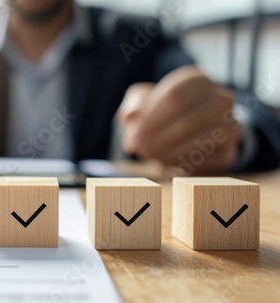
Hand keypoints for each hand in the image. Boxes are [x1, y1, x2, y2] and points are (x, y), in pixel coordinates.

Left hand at [118, 66, 241, 172]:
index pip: (176, 97)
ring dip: (170, 153)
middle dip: (159, 140)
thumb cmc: (160, 111)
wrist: (185, 130)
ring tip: (151, 156)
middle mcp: (222, 98)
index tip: (134, 137)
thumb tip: (128, 116)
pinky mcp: (230, 151)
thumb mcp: (142, 100)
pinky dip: (183, 164)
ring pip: (202, 141)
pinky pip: (207, 161)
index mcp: (197, 80)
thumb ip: (133, 104)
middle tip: (140, 150)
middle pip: (188, 121)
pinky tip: (166, 162)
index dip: (152, 121)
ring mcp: (231, 124)